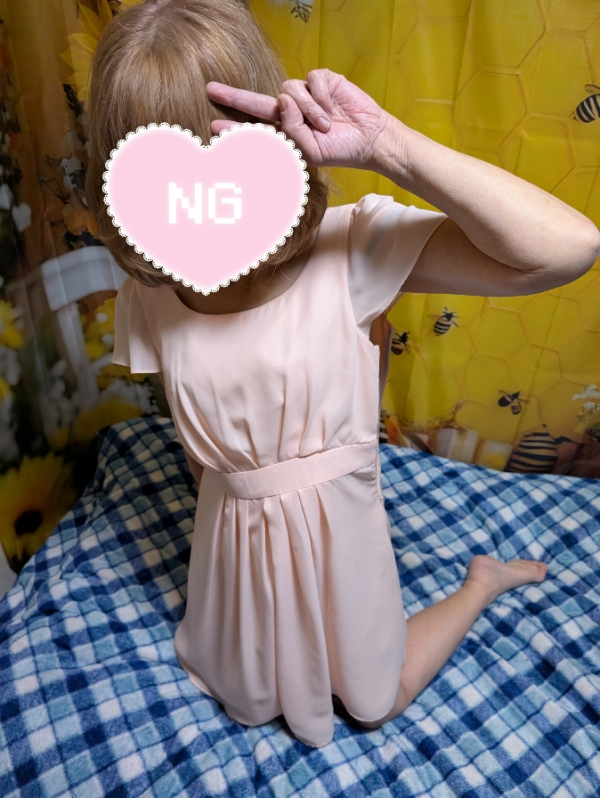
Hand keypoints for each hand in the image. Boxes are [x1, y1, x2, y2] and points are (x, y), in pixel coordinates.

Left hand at [206, 68, 392, 169]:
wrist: (369, 139)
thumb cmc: (340, 150)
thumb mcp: (311, 151)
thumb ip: (292, 130)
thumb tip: (282, 99)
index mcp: (286, 132)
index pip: (256, 128)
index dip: (235, 126)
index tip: (213, 126)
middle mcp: (291, 111)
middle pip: (257, 100)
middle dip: (234, 96)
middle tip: (210, 90)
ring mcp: (305, 95)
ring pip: (289, 90)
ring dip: (308, 110)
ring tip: (326, 124)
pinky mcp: (321, 80)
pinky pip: (310, 81)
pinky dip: (320, 98)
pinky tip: (333, 110)